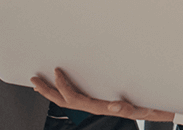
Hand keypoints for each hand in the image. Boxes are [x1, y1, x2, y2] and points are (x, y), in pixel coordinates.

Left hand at [31, 68, 175, 121]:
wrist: (148, 113)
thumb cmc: (143, 108)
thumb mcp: (138, 108)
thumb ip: (126, 108)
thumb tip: (114, 107)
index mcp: (97, 107)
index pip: (73, 98)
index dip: (63, 85)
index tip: (57, 71)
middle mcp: (90, 107)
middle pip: (62, 101)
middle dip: (47, 91)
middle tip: (34, 79)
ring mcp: (90, 105)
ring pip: (64, 100)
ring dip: (50, 91)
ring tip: (39, 83)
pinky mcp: (93, 101)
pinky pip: (72, 97)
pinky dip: (61, 91)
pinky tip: (58, 85)